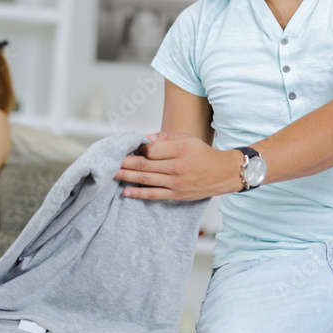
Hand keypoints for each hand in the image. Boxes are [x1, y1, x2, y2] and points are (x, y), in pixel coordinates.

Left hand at [114, 132, 241, 200]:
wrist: (222, 173)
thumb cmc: (203, 154)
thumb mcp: (187, 139)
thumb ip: (165, 138)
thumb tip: (145, 139)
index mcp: (179, 149)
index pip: (151, 150)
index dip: (138, 149)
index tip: (129, 148)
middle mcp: (177, 167)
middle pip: (145, 165)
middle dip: (125, 163)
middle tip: (110, 161)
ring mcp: (176, 183)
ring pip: (146, 179)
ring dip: (126, 177)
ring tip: (112, 174)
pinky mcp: (176, 195)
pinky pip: (154, 194)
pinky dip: (138, 193)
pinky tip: (126, 192)